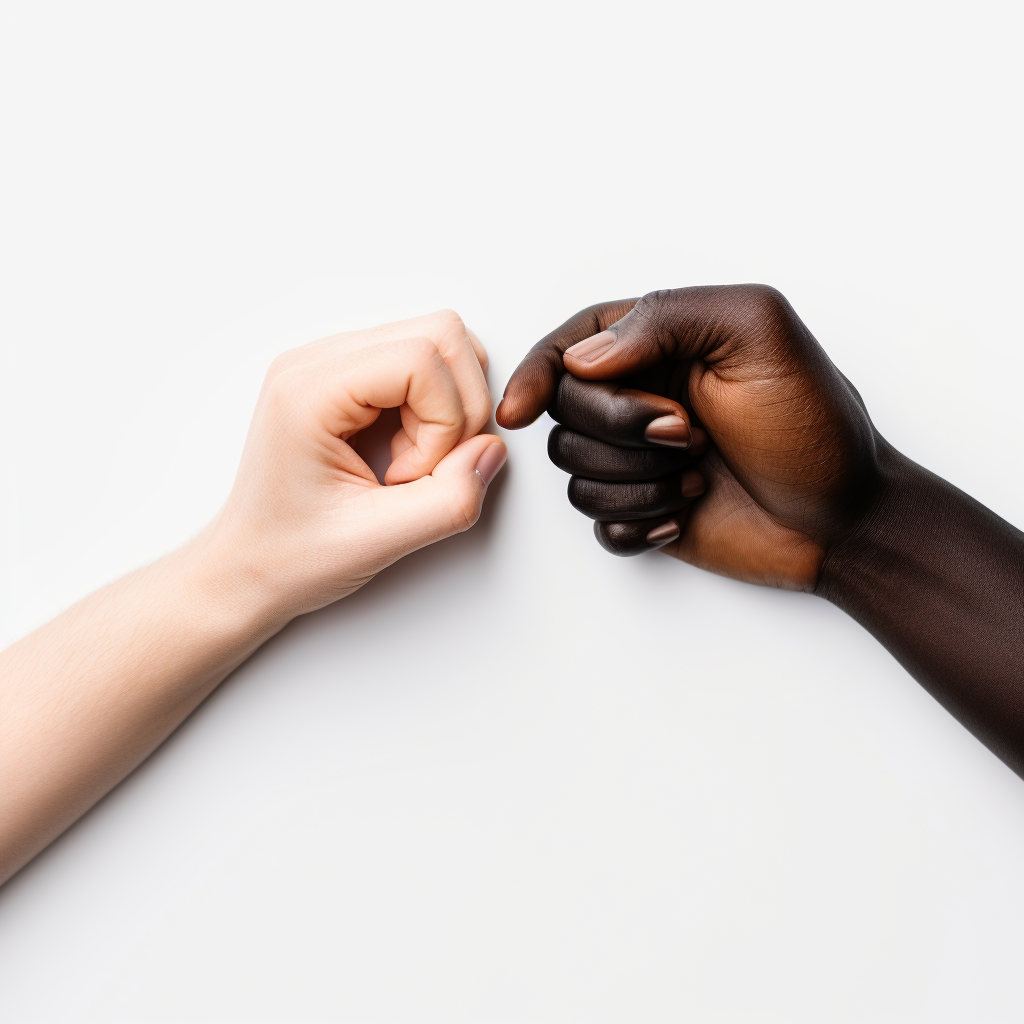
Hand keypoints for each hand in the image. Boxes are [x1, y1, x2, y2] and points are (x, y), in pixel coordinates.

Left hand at [208, 309, 506, 619]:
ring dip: (446, 407)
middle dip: (455, 406)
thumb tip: (491, 452)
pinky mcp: (348, 377)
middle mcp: (316, 361)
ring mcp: (331, 363)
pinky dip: (432, 409)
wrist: (247, 567)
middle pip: (439, 334)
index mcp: (309, 390)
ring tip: (409, 459)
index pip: (423, 355)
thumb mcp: (377, 543)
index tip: (413, 474)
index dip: (445, 420)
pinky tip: (402, 450)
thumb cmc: (289, 555)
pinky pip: (420, 365)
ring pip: (436, 344)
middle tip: (421, 465)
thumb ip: (449, 500)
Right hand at [496, 285, 876, 590]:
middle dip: (622, 430)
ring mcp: (639, 457)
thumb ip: (667, 317)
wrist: (847, 518)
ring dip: (638, 480)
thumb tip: (582, 360)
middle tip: (689, 435)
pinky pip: (598, 523)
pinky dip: (637, 523)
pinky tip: (685, 514)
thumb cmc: (815, 424)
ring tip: (699, 474)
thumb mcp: (758, 333)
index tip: (522, 408)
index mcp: (660, 345)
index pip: (570, 346)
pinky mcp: (644, 510)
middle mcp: (641, 397)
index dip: (537, 374)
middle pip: (566, 412)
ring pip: (574, 471)